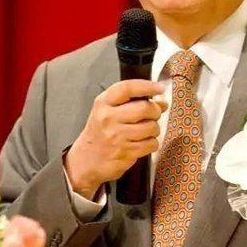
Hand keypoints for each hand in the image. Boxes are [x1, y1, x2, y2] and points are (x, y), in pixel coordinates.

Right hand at [64, 80, 165, 199]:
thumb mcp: (107, 109)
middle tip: (155, 113)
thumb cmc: (100, 131)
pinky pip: (151, 144)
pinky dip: (152, 143)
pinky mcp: (125, 153)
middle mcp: (109, 118)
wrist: (86, 159)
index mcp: (103, 103)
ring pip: (151, 127)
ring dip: (155, 128)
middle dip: (156, 110)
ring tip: (147, 129)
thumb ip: (130, 101)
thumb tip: (161, 101)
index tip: (160, 87)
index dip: (147, 86)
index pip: (127, 88)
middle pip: (145, 108)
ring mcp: (117, 137)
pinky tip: (143, 142)